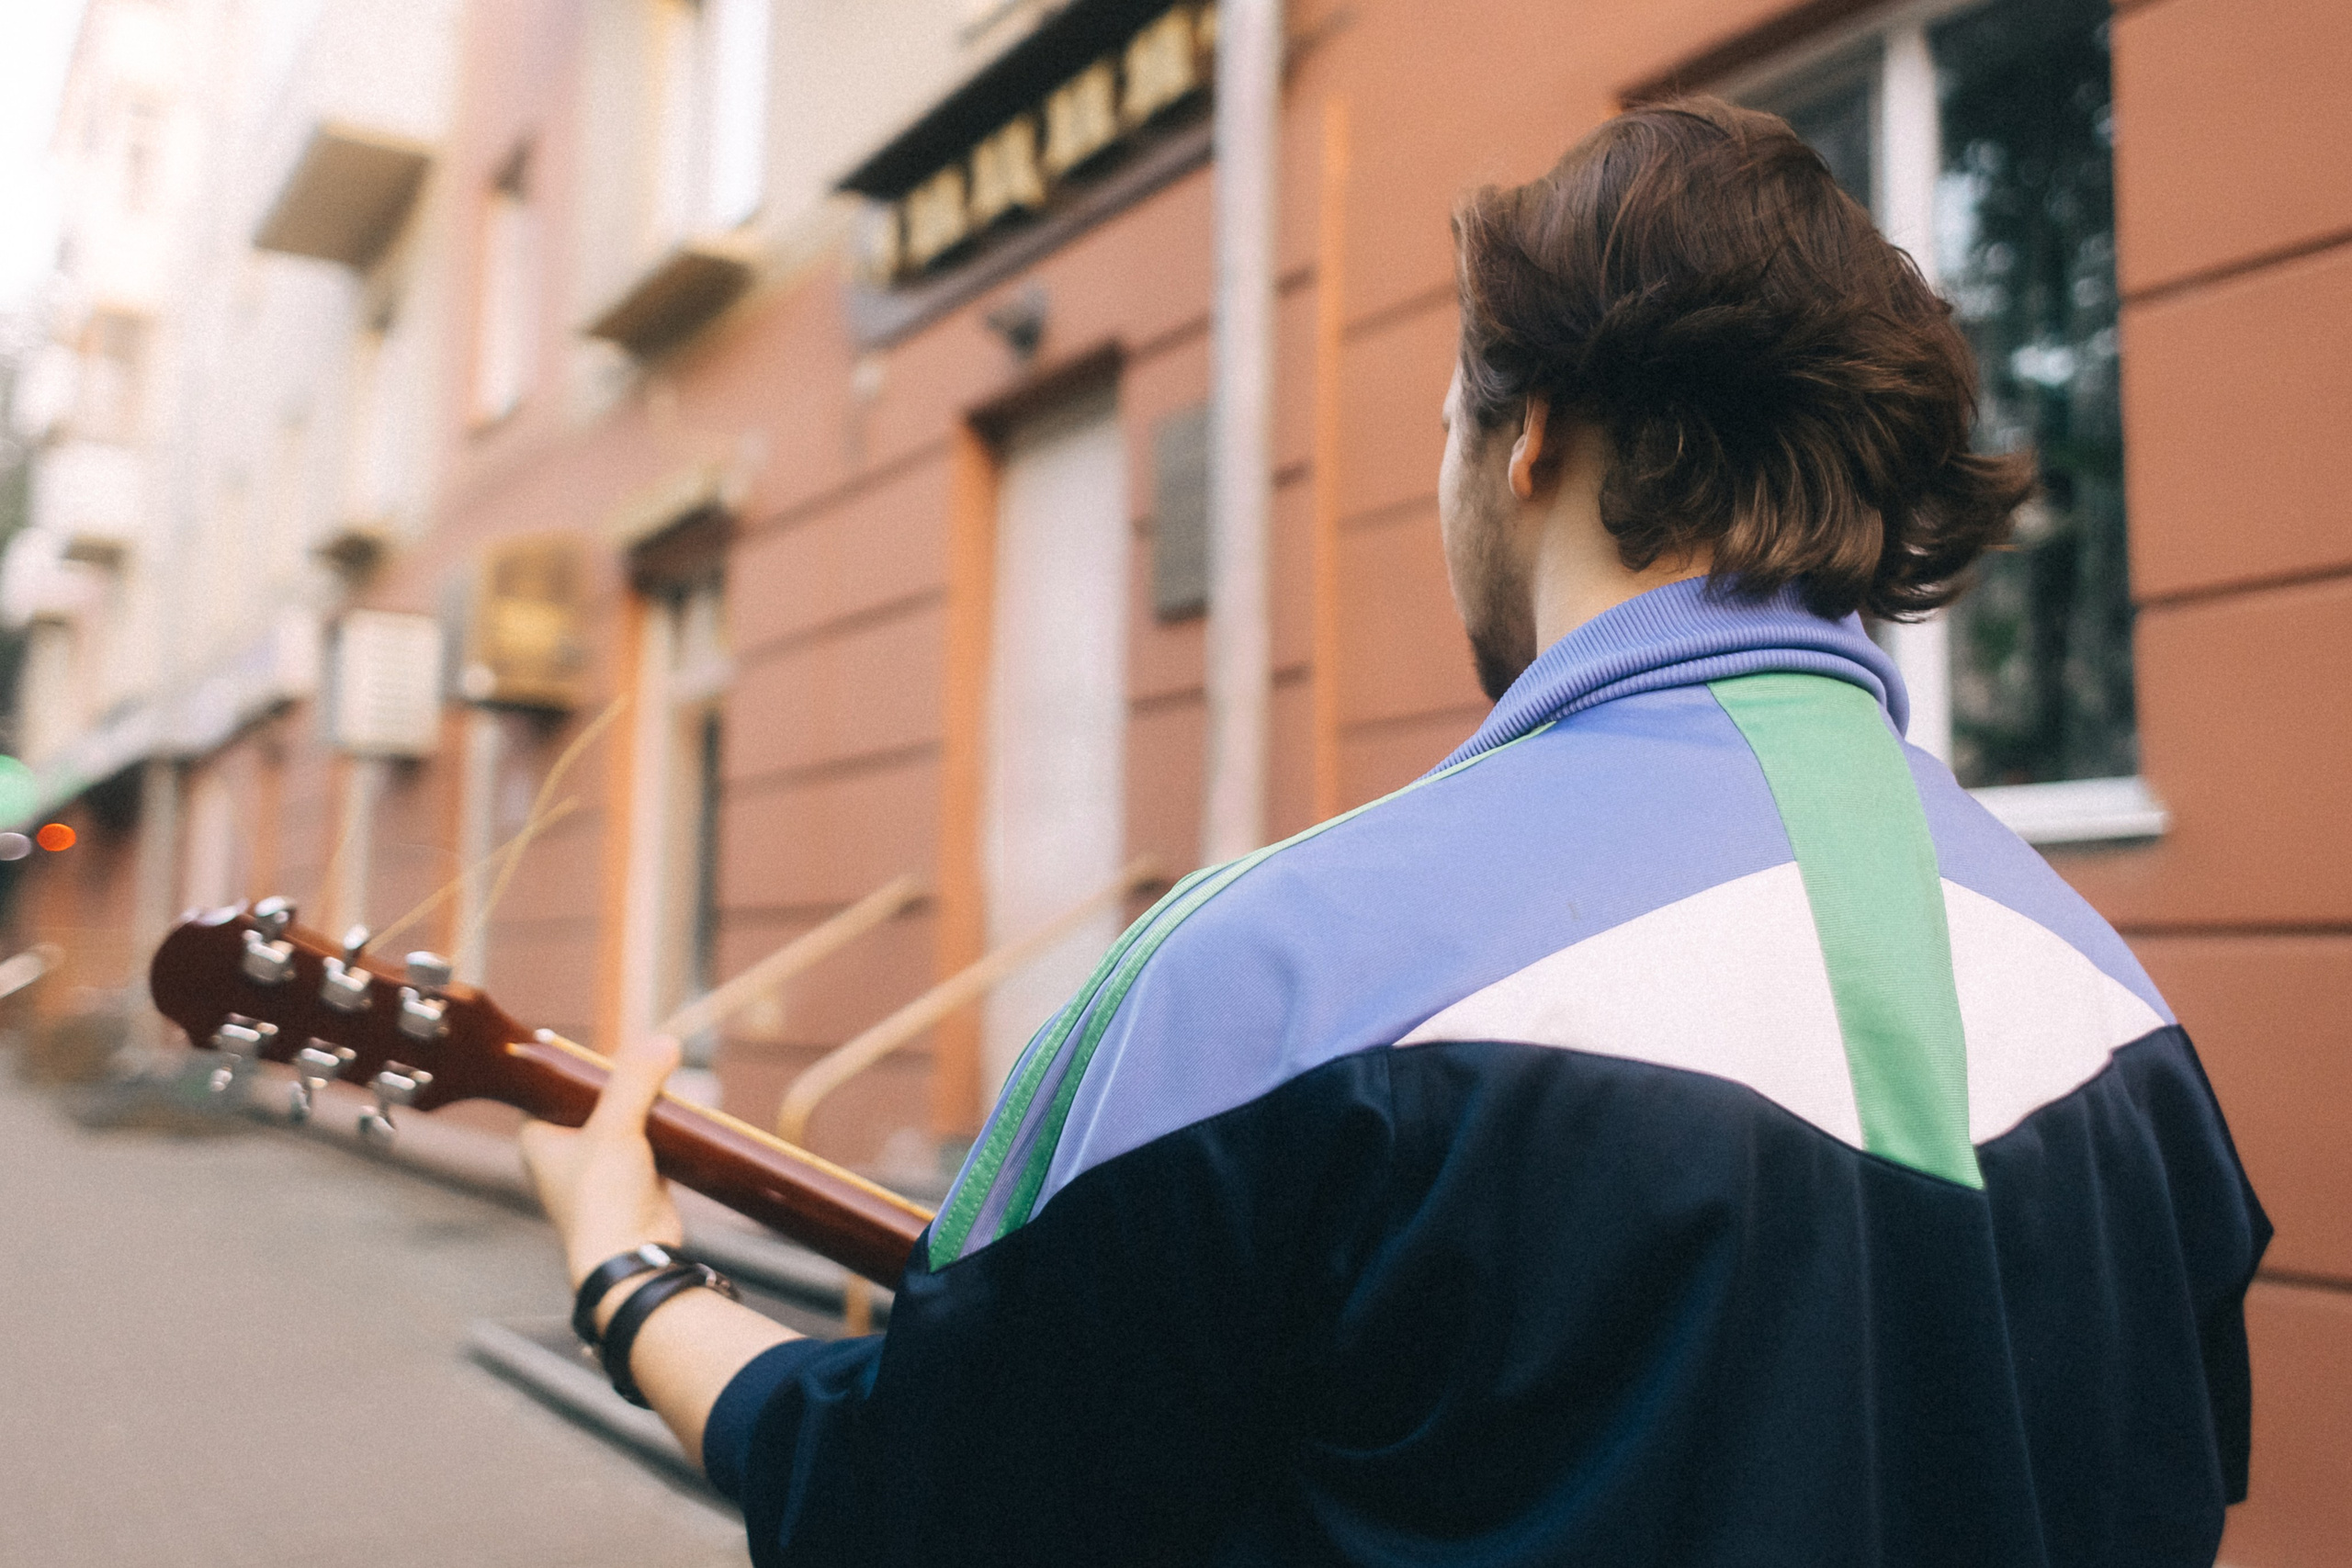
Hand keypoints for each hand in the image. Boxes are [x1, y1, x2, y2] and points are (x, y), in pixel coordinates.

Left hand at [520, 1032, 686, 1288]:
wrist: (631, 1257)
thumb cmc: (603, 1198)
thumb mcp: (614, 1127)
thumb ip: (635, 1081)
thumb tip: (664, 1042)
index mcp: (538, 1136)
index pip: (552, 1082)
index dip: (579, 1063)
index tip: (610, 1048)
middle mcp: (563, 1150)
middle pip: (594, 1095)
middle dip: (623, 1080)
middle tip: (647, 1062)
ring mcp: (598, 1166)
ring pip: (623, 1116)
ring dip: (646, 1103)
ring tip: (666, 1085)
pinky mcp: (631, 1178)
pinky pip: (646, 1139)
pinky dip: (661, 1127)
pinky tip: (678, 1115)